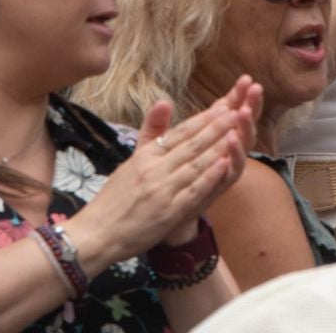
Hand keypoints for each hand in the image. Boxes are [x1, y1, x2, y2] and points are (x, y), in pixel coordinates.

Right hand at [70, 81, 260, 271]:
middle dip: (217, 126)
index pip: (180, 133)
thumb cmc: (114, 199)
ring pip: (195, 164)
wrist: (97, 234)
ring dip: (218, 146)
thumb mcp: (131, 160)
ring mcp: (162, 190)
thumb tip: (165, 101)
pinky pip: (192, 191)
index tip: (224, 105)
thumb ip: (151, 132)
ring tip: (237, 130)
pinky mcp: (167, 213)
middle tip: (238, 110)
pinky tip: (224, 164)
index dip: (204, 118)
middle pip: (191, 144)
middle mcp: (155, 169)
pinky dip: (209, 177)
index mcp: (146, 156)